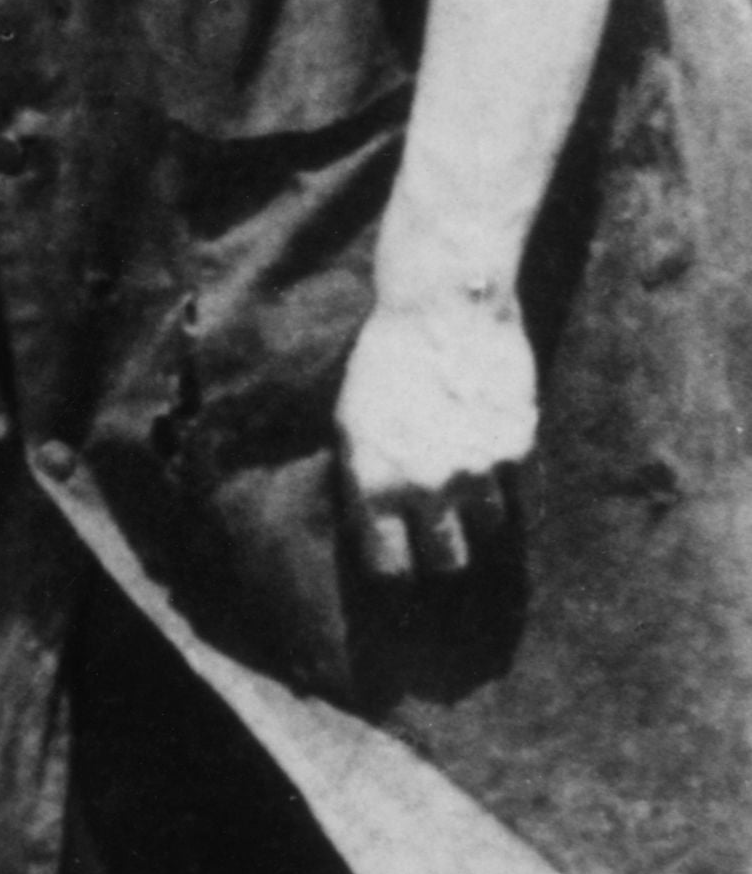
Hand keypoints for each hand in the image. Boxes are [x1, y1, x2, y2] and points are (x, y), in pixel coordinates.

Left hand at [334, 290, 536, 577]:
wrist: (442, 307)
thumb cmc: (384, 362)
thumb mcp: (352, 424)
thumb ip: (364, 482)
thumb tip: (380, 532)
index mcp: (374, 485)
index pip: (391, 566)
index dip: (398, 566)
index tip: (404, 558)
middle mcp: (425, 488)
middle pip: (448, 560)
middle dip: (443, 550)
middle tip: (442, 534)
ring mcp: (475, 472)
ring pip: (488, 528)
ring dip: (478, 513)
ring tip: (468, 484)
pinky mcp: (517, 449)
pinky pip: (521, 495)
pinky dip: (511, 487)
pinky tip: (497, 465)